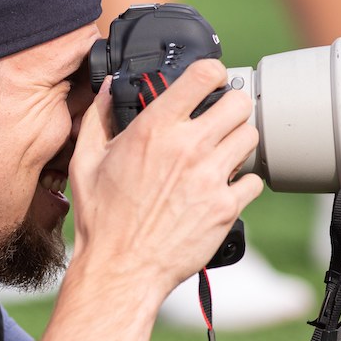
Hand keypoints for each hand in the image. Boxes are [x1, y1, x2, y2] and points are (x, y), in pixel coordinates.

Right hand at [69, 60, 262, 299]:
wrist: (121, 268)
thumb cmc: (102, 218)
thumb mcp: (86, 160)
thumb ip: (98, 117)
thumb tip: (106, 89)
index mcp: (155, 129)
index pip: (204, 75)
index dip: (212, 72)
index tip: (210, 80)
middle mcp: (188, 148)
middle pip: (238, 103)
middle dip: (230, 106)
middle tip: (219, 119)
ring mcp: (211, 178)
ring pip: (250, 138)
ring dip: (238, 141)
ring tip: (221, 152)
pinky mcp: (225, 207)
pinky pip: (253, 181)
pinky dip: (243, 182)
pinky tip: (222, 187)